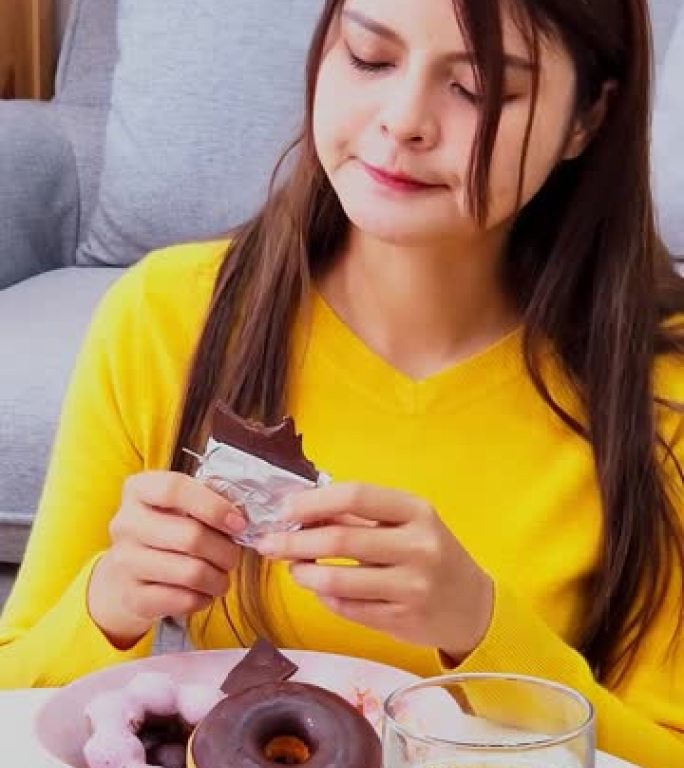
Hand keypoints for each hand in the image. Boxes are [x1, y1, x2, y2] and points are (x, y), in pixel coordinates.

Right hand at [88, 471, 245, 647]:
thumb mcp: (180, 507)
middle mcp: (126, 523)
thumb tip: (242, 518)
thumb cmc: (166, 531)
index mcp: (139, 490)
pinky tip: (203, 593)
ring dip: (218, 579)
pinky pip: (182, 600)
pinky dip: (203, 599)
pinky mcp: (132, 596)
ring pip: (191, 573)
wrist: (125, 575)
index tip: (239, 523)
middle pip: (190, 536)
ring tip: (222, 577)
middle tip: (233, 556)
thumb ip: (208, 502)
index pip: (174, 489)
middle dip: (225, 550)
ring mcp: (125, 562)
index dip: (214, 506)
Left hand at [255, 483, 492, 660]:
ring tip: (292, 568)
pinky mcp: (402, 621)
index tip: (286, 508)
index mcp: (416, 511)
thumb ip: (360, 513)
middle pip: (339, 540)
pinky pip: (347, 608)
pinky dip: (325, 598)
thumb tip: (301, 509)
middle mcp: (417, 546)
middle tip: (269, 543)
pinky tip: (319, 589)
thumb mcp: (408, 522)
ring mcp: (411, 587)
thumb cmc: (430, 553)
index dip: (313, 501)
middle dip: (294, 542)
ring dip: (303, 574)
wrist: (472, 605)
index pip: (355, 496)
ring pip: (338, 581)